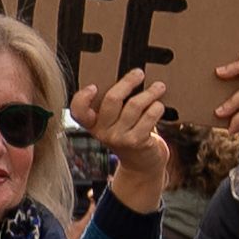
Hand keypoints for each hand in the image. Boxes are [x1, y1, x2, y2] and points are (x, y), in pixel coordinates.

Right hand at [81, 69, 176, 217]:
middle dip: (128, 82)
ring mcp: (119, 138)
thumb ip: (115, 106)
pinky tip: (159, 105)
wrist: (142, 164)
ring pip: (134, 105)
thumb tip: (131, 76)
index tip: (93, 86)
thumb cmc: (130, 134)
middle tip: (139, 73)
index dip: (82, 98)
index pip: (78, 111)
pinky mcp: (137, 141)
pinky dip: (157, 108)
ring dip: (150, 93)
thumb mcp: (115, 123)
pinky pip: (149, 116)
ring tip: (159, 87)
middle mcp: (102, 132)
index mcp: (93, 124)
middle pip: (112, 99)